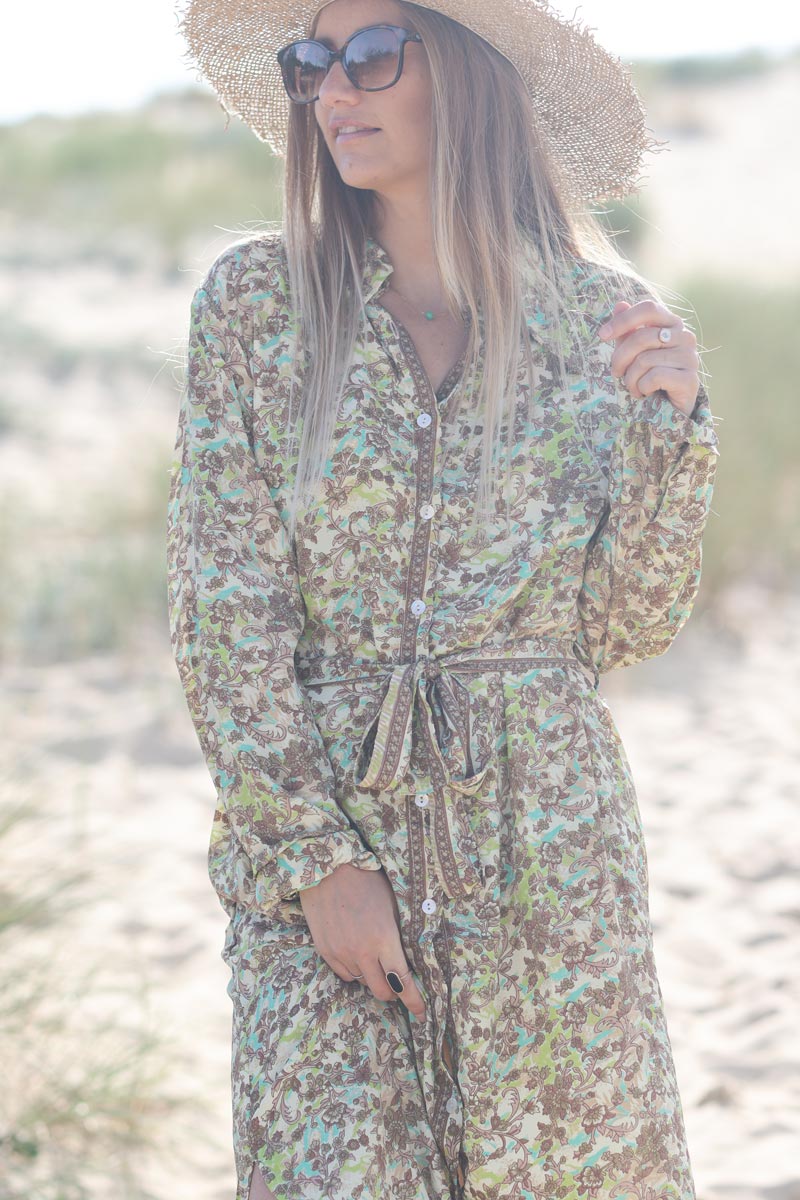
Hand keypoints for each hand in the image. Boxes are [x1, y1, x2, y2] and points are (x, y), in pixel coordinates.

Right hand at [299, 862, 426, 1020]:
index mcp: (384, 938)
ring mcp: (341, 953)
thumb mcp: (392, 905)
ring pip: (362, 983)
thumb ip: (399, 935)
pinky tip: (356, 952)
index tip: (421, 1012)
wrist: (327, 869)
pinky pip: (344, 974)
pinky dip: (354, 970)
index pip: (403, 981)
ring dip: (372, 976)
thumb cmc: (367, 882)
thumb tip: (408, 959)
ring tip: (373, 955)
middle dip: (393, 991)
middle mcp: (362, 951)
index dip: (414, 1000)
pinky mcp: (325, 951)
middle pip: (382, 991)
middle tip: (397, 981)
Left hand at [598, 299, 700, 416]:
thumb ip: (629, 331)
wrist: (671, 409)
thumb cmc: (650, 377)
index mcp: (672, 324)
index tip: (602, 336)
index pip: (649, 308)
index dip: (623, 320)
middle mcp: (685, 337)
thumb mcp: (636, 353)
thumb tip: (619, 305)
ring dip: (630, 378)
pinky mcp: (689, 379)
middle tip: (616, 373)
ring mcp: (690, 358)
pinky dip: (642, 387)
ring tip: (633, 387)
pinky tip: (645, 393)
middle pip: (641, 337)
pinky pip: (654, 377)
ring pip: (645, 360)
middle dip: (620, 358)